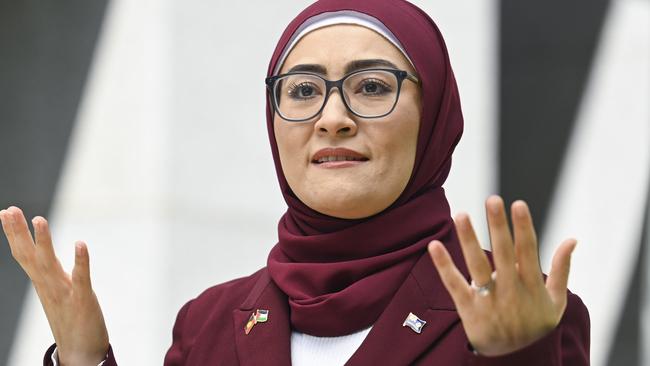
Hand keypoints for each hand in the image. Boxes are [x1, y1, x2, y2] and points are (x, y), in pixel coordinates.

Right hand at [0, 206, 108, 365]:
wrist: (81, 353)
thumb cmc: (71, 320)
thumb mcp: (57, 293)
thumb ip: (51, 275)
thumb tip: (41, 257)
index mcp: (43, 283)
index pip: (24, 254)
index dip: (15, 234)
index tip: (5, 212)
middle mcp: (49, 286)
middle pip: (30, 256)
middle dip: (19, 233)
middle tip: (9, 210)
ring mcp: (64, 293)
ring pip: (50, 264)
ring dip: (44, 242)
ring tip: (39, 219)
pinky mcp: (82, 300)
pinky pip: (81, 278)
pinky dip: (81, 261)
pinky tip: (80, 244)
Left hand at [428, 195, 576, 356]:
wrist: (516, 360)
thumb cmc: (535, 327)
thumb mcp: (556, 301)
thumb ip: (562, 269)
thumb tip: (572, 239)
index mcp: (531, 286)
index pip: (528, 251)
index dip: (523, 227)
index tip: (518, 204)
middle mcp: (510, 291)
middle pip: (503, 253)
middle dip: (498, 226)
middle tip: (492, 199)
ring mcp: (488, 300)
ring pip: (477, 266)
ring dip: (469, 239)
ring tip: (461, 214)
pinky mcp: (468, 310)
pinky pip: (454, 285)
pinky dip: (443, 266)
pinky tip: (434, 246)